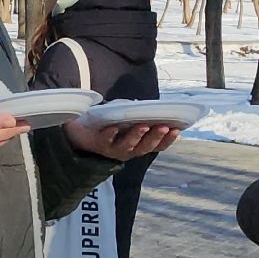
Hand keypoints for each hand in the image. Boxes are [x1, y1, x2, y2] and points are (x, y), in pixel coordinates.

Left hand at [64, 119, 182, 161]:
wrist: (81, 128)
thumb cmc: (109, 120)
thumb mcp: (126, 116)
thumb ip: (138, 113)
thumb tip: (149, 106)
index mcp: (138, 145)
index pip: (157, 145)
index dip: (167, 140)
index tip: (177, 129)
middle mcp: (128, 151)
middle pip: (144, 147)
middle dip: (155, 137)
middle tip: (163, 127)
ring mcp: (113, 150)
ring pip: (127, 147)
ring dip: (136, 136)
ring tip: (142, 126)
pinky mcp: (98, 144)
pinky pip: (105, 141)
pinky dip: (110, 134)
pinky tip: (114, 127)